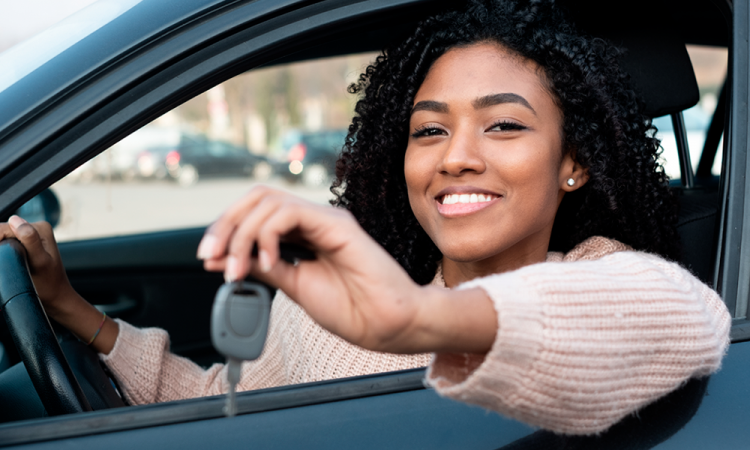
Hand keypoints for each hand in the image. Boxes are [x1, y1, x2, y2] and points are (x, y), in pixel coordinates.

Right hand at [0, 216, 75, 316]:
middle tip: (6, 264)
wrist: (55, 297)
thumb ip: (30, 239)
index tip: (3, 259)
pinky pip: (7, 244)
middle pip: (2, 232)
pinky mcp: (26, 244)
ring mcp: (30, 235)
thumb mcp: (39, 261)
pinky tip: (8, 261)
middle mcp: (36, 227)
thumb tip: (15, 220)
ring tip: (8, 264)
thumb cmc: (48, 284)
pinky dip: (3, 252)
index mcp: (40, 228)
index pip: (3, 228)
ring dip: (1, 249)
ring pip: (2, 238)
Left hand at [197, 187, 431, 352]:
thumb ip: (264, 268)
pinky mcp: (337, 223)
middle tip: (212, 257)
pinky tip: (267, 259)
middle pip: (257, 198)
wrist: (388, 324)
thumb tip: (224, 259)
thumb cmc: (353, 309)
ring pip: (268, 201)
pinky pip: (289, 212)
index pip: (255, 213)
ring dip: (242, 234)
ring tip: (240, 268)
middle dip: (226, 225)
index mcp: (304, 234)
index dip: (227, 230)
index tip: (210, 260)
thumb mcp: (294, 286)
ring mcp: (325, 219)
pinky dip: (267, 233)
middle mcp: (313, 221)